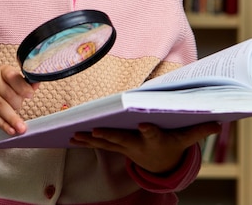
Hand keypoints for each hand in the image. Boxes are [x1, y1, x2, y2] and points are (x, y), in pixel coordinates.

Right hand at [0, 65, 38, 135]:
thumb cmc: (2, 89)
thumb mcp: (14, 84)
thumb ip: (26, 85)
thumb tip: (36, 83)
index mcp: (3, 70)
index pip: (12, 76)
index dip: (22, 86)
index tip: (31, 95)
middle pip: (7, 93)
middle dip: (17, 105)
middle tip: (24, 113)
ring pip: (0, 105)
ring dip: (12, 118)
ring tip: (21, 128)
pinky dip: (3, 123)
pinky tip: (10, 129)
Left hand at [70, 121, 221, 174]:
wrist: (160, 165)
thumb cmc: (171, 144)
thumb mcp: (185, 138)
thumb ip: (198, 130)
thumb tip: (218, 123)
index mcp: (154, 140)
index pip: (153, 133)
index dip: (149, 129)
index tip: (144, 124)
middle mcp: (137, 145)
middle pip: (122, 140)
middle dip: (109, 136)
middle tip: (95, 130)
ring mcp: (124, 147)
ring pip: (105, 143)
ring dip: (89, 139)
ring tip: (74, 134)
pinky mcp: (116, 147)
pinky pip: (99, 144)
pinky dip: (86, 141)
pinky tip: (71, 137)